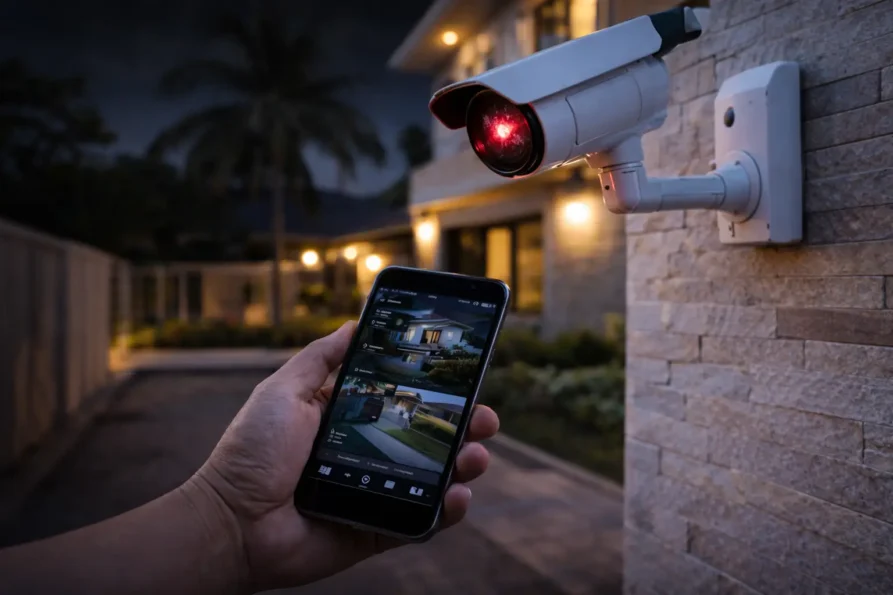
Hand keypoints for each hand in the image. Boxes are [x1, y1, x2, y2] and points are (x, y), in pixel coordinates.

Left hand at [188, 322, 499, 592]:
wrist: (232, 521)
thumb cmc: (251, 452)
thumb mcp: (284, 390)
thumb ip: (320, 359)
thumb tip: (353, 324)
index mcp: (350, 417)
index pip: (405, 397)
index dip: (437, 388)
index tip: (465, 374)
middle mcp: (371, 451)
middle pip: (431, 436)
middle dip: (465, 424)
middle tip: (484, 416)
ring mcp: (379, 490)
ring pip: (437, 477)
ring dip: (466, 464)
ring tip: (475, 455)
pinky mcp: (380, 528)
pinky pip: (423, 520)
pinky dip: (448, 510)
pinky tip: (457, 495)